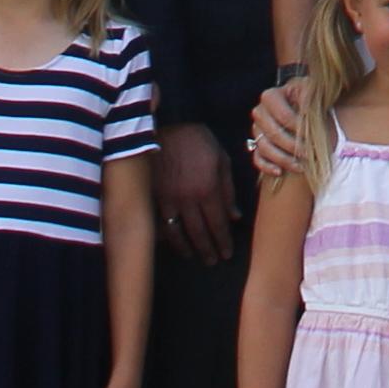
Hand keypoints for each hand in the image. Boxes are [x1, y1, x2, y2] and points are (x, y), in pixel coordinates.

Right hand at [157, 122, 239, 262]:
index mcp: (208, 189)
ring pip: (178, 233)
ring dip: (187, 248)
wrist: (166, 126)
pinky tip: (172, 243)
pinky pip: (160, 223)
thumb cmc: (198, 140)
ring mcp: (168, 199)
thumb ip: (228, 190)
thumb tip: (235, 217)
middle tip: (214, 261)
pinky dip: (166, 237)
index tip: (227, 253)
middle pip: (199, 233)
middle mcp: (188, 199)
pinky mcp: (153, 196)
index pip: (218, 224)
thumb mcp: (221, 159)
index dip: (223, 241)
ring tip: (194, 257)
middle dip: (208, 250)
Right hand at [238, 85, 308, 186]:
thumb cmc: (312, 100)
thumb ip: (310, 98)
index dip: (298, 128)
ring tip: (302, 166)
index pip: (282, 115)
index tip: (313, 136)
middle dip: (292, 146)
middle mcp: (261, 112)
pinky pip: (258, 158)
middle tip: (309, 154)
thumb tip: (307, 110)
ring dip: (283, 159)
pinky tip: (280, 171)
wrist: (311, 111)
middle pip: (272, 133)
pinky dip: (267, 166)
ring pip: (264, 147)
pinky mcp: (258, 145)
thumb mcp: (314, 93)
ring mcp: (257, 130)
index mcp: (272, 96)